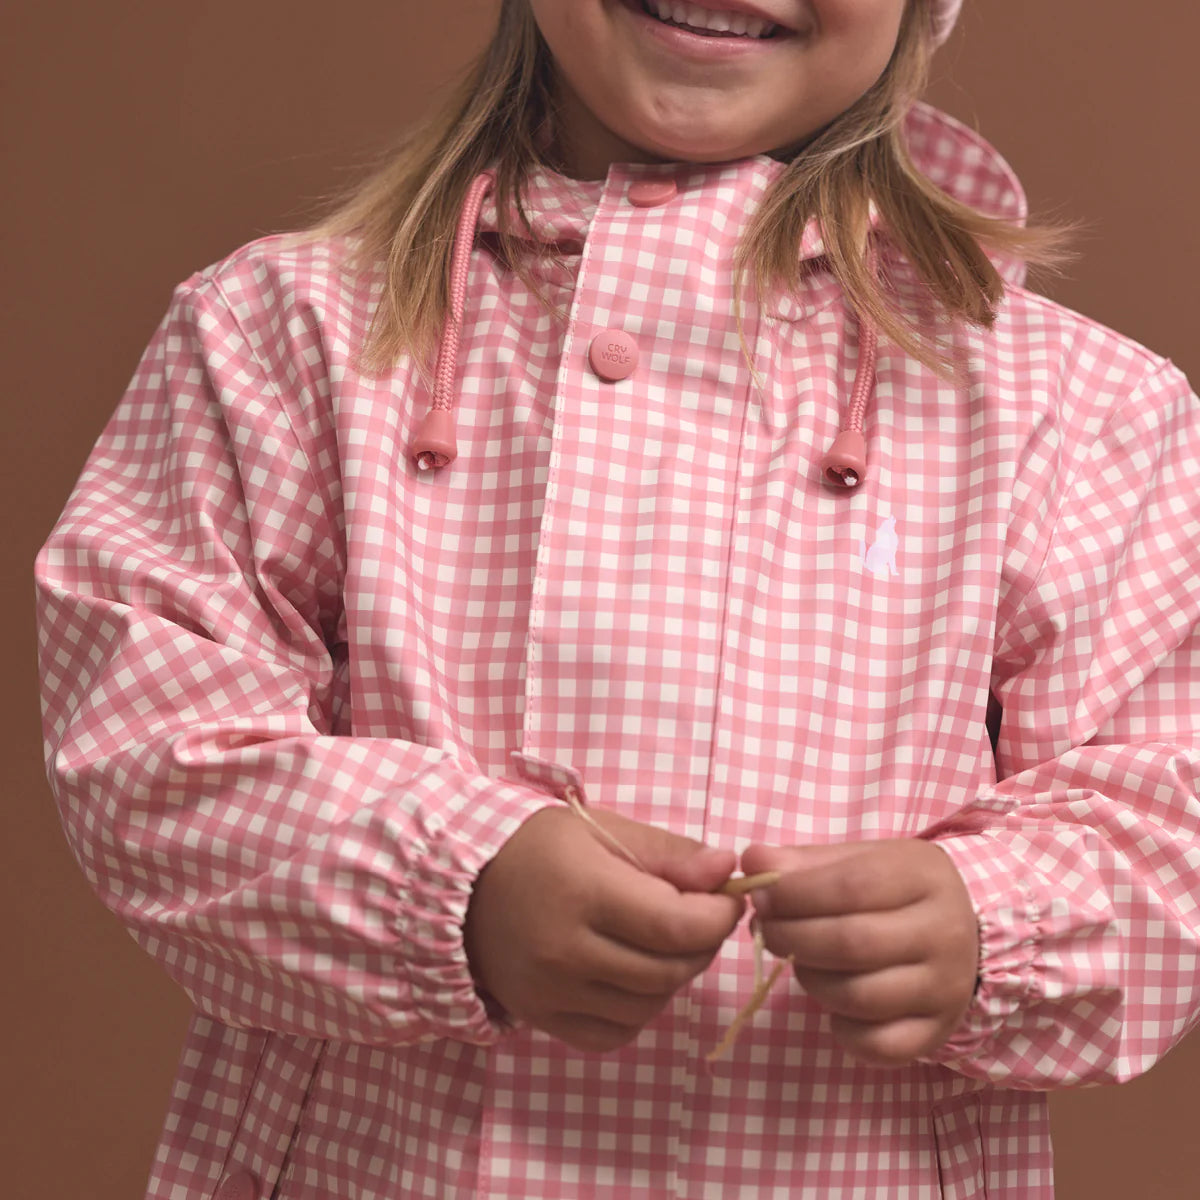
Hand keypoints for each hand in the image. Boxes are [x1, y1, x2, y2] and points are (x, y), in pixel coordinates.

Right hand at [465, 806, 743, 1052]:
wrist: (460, 887)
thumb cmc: (537, 848)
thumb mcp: (602, 830)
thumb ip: (668, 853)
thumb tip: (726, 870)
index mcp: (583, 893)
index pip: (675, 925)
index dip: (717, 917)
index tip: (727, 899)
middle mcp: (565, 951)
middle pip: (667, 970)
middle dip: (702, 946)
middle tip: (702, 918)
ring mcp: (551, 993)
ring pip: (648, 1006)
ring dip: (673, 977)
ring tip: (664, 943)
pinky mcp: (543, 1020)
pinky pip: (614, 1033)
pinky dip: (638, 1009)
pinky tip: (632, 975)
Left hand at [740, 839, 978, 1065]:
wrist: (968, 931)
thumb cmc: (897, 888)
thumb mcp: (860, 859)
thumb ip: (804, 862)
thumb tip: (753, 863)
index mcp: (923, 878)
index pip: (851, 887)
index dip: (794, 894)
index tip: (760, 896)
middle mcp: (943, 934)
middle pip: (851, 943)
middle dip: (791, 937)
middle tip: (765, 929)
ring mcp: (944, 989)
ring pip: (859, 997)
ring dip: (809, 980)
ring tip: (797, 959)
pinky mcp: (937, 1032)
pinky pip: (879, 1045)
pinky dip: (843, 1030)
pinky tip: (832, 1004)